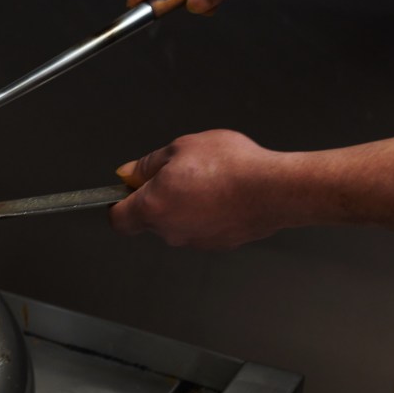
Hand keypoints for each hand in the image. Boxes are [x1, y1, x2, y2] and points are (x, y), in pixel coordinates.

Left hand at [109, 130, 293, 248]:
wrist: (275, 189)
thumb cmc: (230, 166)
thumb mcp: (179, 148)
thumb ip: (147, 164)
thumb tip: (129, 174)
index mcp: (152, 208)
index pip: (118, 220)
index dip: (118, 204)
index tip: (126, 190)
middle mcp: (170, 231)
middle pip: (149, 219)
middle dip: (156, 197)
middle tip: (176, 172)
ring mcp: (195, 241)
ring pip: (177, 222)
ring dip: (183, 204)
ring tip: (206, 179)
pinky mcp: (219, 244)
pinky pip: (202, 226)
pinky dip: (206, 212)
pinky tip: (223, 192)